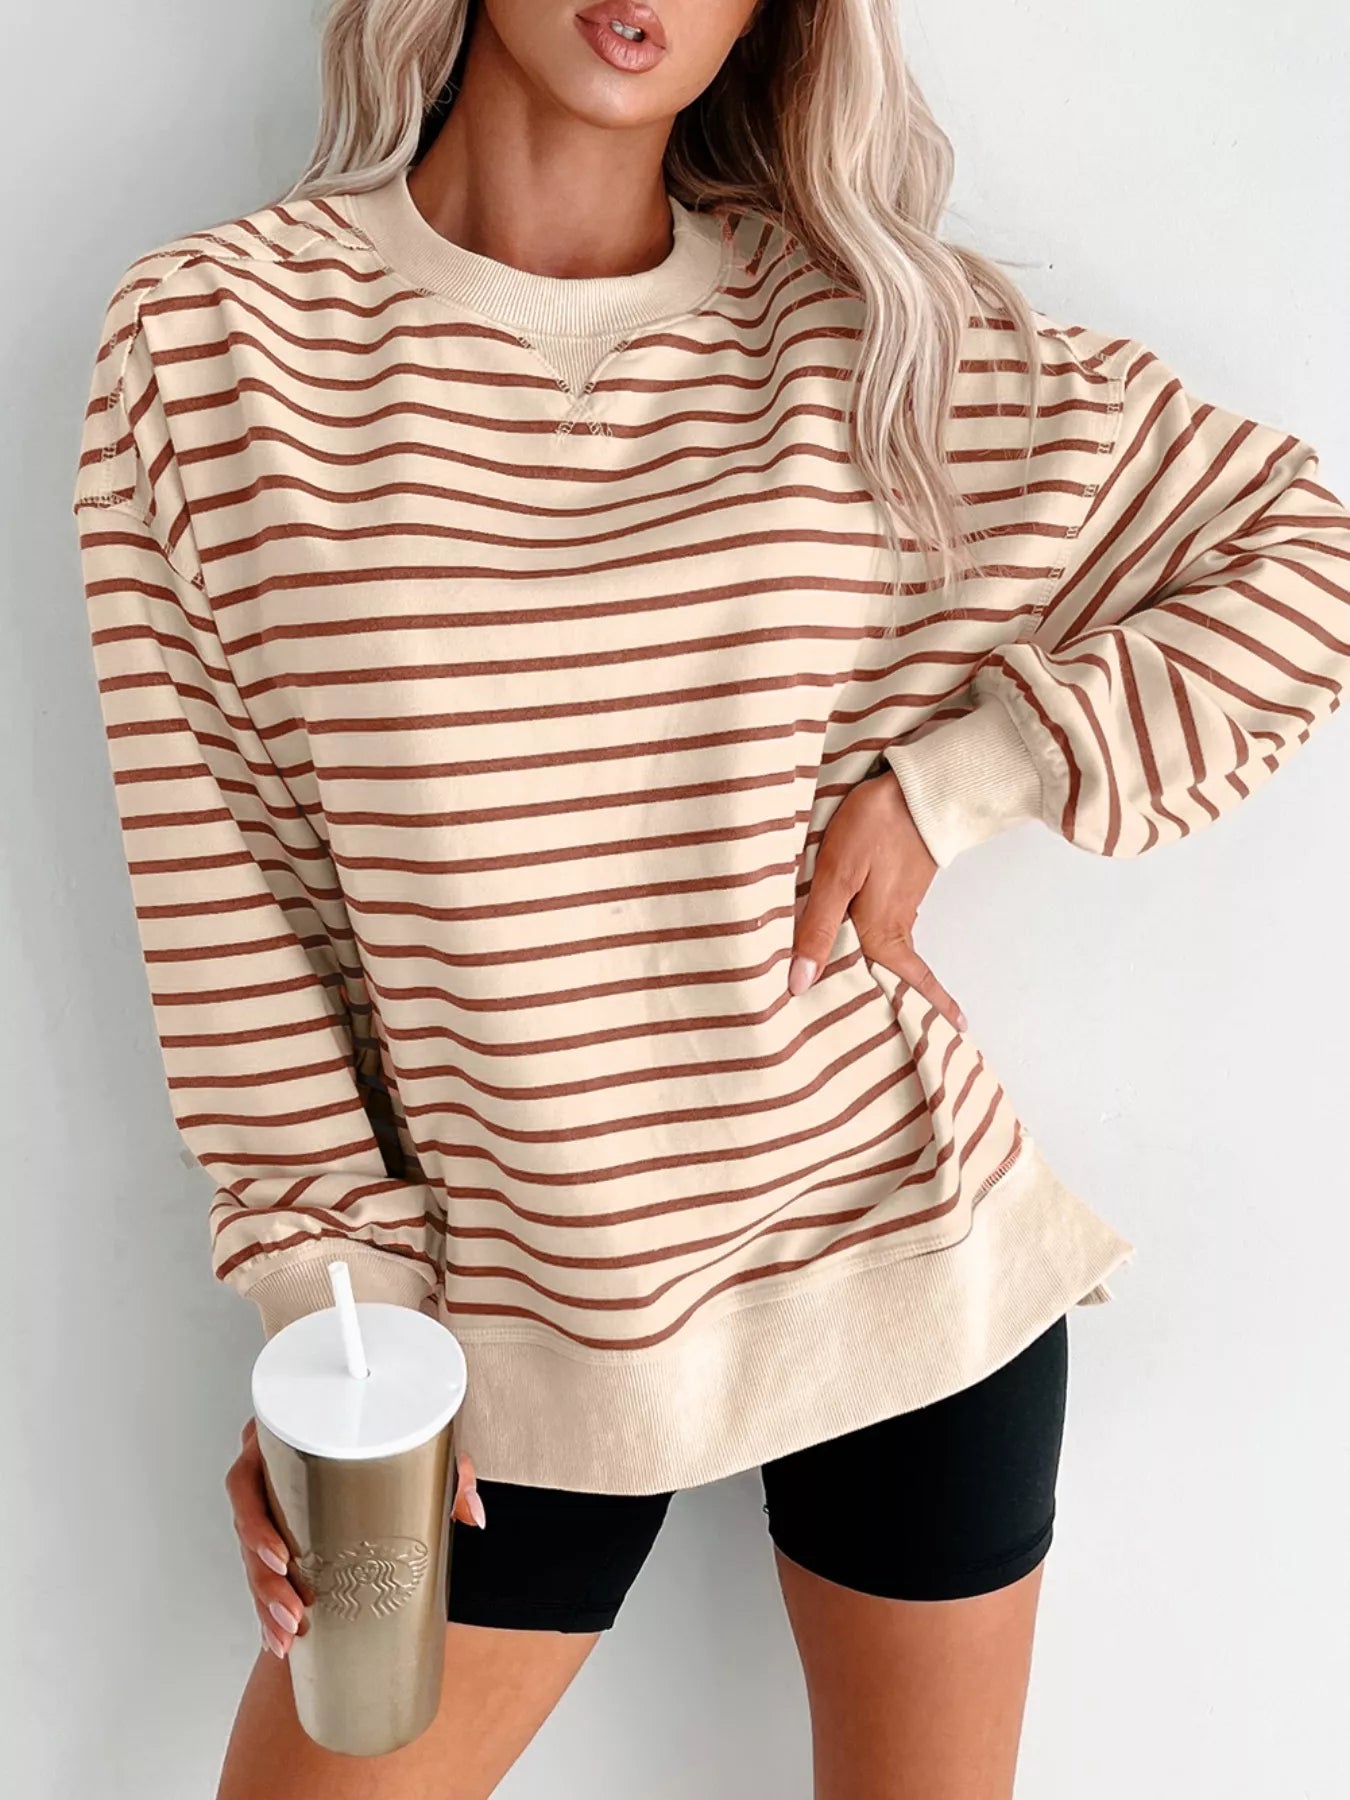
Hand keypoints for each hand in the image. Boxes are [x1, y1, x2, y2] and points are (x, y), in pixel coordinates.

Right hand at [226, 1417, 485, 1660]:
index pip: (248, 1478)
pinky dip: (269, 1610)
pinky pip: (262, 1574)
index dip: (256, 1523)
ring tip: (288, 1634)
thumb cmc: (388, 1436)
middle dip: (266, 1582)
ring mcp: (271, 1507)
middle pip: (248, 1531)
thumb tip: (472, 1515)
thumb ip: (451, 1474)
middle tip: (294, 1612)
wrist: (383, 1435)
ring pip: (252, 1559)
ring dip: (266, 1603)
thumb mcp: (419, 1447)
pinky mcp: (279, 1536)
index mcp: (284, 1440)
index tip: (281, 1557)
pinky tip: (281, 1640)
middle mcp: (270, 1473)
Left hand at [788, 770, 967, 1031]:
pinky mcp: (900, 884)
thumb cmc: (876, 827)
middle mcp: (896, 925)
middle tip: (910, 1030)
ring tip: (876, 996)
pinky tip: (864, 939)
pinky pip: (890, 924)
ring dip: (891, 972)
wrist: (919, 786)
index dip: (924, 1007)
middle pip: (898, 973)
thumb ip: (817, 928)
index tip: (953, 1032)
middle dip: (903, 1001)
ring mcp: (902, 903)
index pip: (904, 983)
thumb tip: (800, 982)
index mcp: (882, 932)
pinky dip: (884, 943)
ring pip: (892, 949)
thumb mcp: (836, 875)